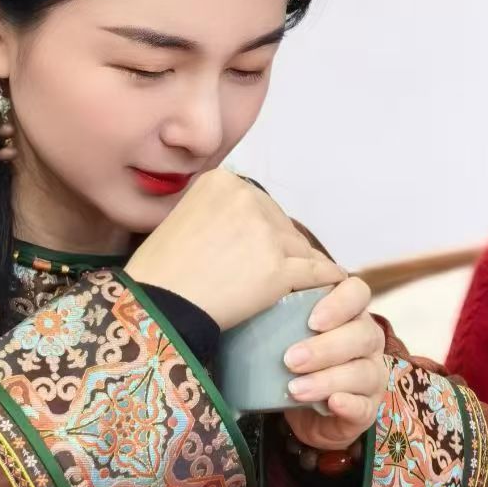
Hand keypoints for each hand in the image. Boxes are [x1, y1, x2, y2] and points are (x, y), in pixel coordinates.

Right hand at [125, 170, 342, 332]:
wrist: (155, 305)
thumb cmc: (160, 271)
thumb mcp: (181, 218)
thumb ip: (214, 212)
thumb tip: (242, 224)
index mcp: (222, 182)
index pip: (260, 204)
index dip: (264, 229)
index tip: (261, 248)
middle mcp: (246, 198)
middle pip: (281, 223)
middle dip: (283, 246)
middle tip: (279, 270)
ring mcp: (264, 233)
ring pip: (299, 247)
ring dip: (301, 264)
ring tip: (306, 281)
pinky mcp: (278, 268)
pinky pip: (314, 272)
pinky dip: (325, 278)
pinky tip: (332, 283)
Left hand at [282, 273, 388, 450]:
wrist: (302, 412)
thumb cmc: (292, 364)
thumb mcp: (282, 336)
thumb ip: (274, 316)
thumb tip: (241, 299)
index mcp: (348, 314)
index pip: (357, 293)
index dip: (339, 303)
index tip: (311, 320)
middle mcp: (367, 341)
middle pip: (362, 334)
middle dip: (326, 347)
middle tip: (290, 359)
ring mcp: (371, 375)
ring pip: (362, 372)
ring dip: (328, 379)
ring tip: (296, 388)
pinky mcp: (367, 409)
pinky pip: (364, 406)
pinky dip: (348, 404)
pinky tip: (332, 403)